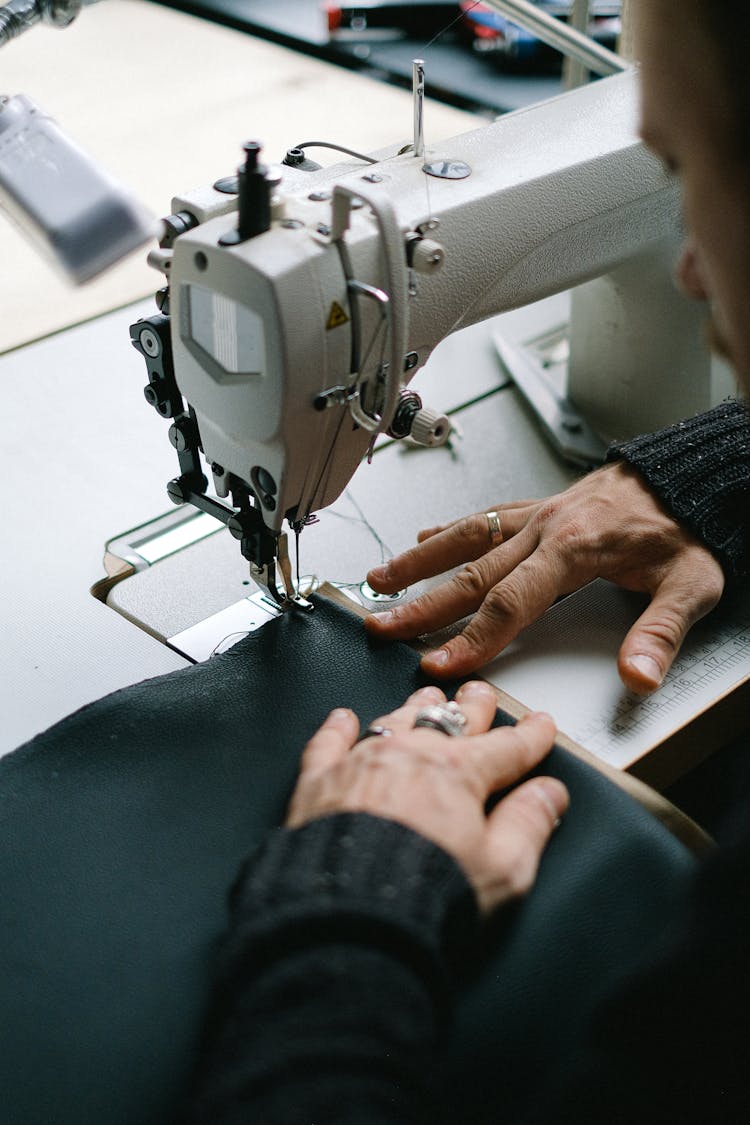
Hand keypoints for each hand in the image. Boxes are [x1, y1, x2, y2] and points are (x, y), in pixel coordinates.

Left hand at [286, 683, 566, 915]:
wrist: (349, 912)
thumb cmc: (424, 892)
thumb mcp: (502, 869)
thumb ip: (529, 825)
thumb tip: (549, 796)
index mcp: (458, 773)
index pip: (506, 748)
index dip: (529, 736)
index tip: (540, 726)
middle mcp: (411, 755)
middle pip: (450, 720)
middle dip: (472, 706)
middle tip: (481, 694)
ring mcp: (363, 763)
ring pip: (396, 720)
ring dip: (415, 707)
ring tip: (427, 696)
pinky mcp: (320, 781)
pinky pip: (329, 743)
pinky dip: (338, 728)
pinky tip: (342, 718)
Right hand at [364, 462, 724, 693]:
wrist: (691, 474)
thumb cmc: (689, 528)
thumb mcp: (692, 584)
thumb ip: (661, 633)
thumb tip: (636, 677)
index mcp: (575, 548)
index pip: (510, 602)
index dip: (472, 638)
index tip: (439, 663)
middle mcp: (546, 528)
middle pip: (472, 573)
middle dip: (422, 605)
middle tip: (381, 626)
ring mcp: (539, 514)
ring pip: (466, 537)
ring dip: (419, 559)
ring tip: (380, 578)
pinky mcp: (540, 506)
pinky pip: (486, 516)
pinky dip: (450, 529)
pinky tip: (424, 536)